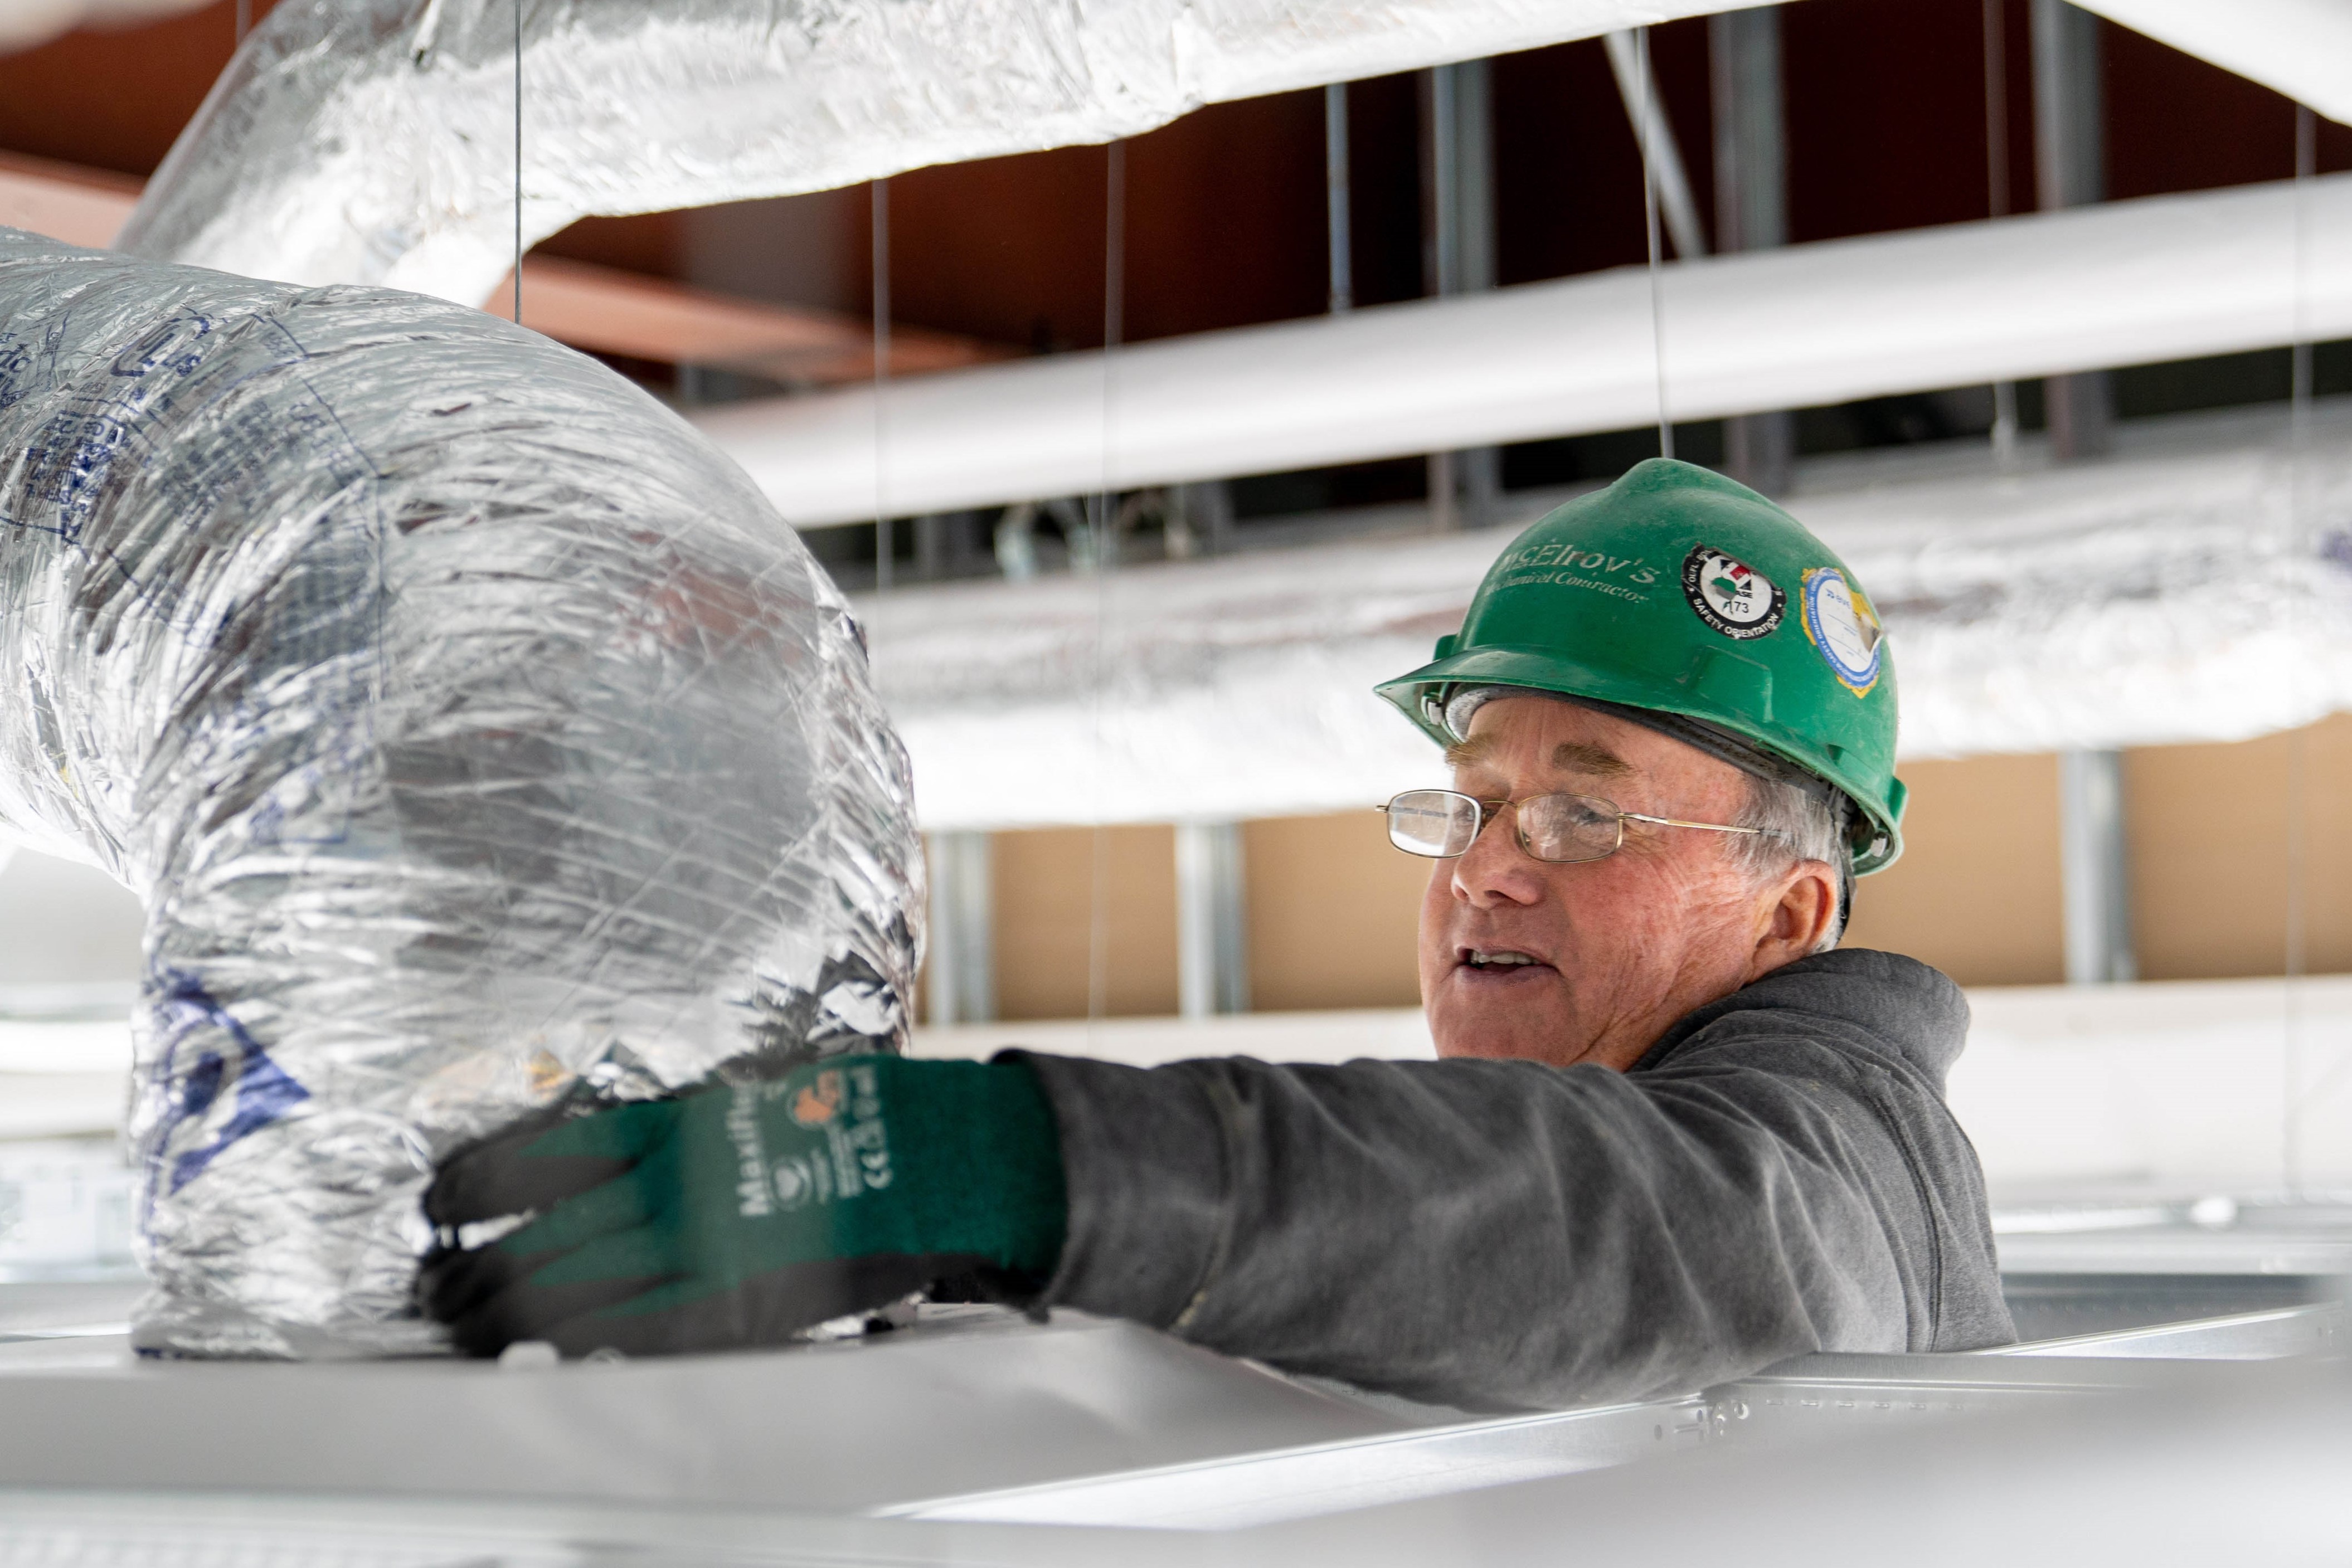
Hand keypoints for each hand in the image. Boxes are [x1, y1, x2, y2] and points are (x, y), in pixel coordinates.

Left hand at [419, 1055, 1064, 1356]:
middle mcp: (667, 1191)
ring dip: (497, 1327)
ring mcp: (697, 1257)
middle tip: (437, 1293)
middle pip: (527, 1246)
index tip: (436, 1207)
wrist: (933, 1163)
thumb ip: (666, 1134)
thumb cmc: (845, 1125)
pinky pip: (626, 1345)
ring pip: (559, 1305)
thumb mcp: (739, 1101)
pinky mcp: (731, 1314)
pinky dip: (573, 1356)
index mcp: (667, 1129)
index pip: (527, 1160)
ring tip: (468, 1332)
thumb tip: (586, 1160)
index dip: (463, 1190)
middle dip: (464, 1279)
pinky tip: (539, 1361)